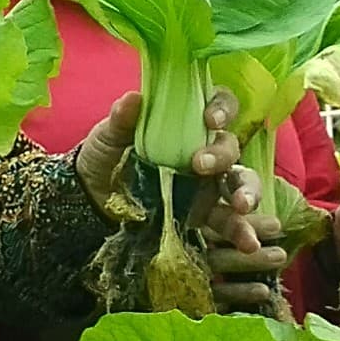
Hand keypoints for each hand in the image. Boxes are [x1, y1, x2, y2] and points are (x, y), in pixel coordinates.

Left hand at [78, 88, 271, 320]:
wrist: (90, 202)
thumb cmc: (104, 158)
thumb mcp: (108, 138)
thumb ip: (122, 120)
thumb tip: (134, 98)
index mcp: (185, 126)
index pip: (218, 107)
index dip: (222, 108)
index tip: (210, 120)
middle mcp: (204, 152)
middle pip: (230, 147)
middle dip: (223, 154)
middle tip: (202, 166)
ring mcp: (207, 185)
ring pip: (240, 182)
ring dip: (248, 192)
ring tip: (242, 207)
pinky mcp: (203, 215)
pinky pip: (229, 221)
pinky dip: (242, 231)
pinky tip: (248, 242)